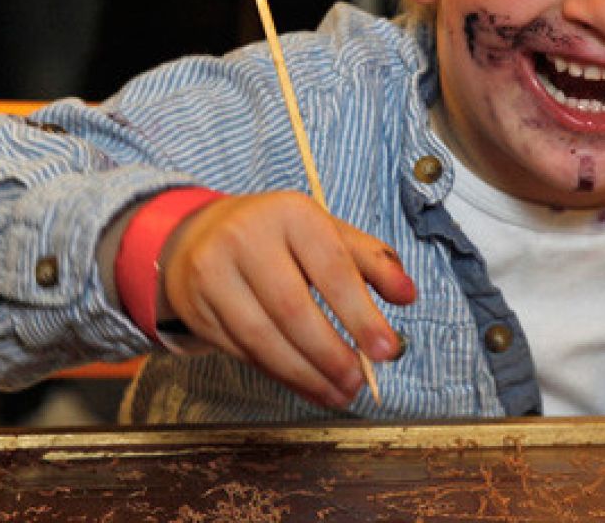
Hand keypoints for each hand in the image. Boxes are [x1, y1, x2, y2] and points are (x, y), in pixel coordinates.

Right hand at [158, 191, 416, 408]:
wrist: (199, 236)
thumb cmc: (278, 236)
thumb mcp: (326, 232)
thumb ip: (371, 261)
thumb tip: (407, 295)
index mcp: (289, 212)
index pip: (332, 269)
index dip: (361, 315)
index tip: (387, 351)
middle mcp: (245, 238)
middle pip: (293, 309)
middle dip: (331, 354)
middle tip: (359, 381)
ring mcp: (214, 273)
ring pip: (263, 338)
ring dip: (306, 375)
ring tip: (338, 392)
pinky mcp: (197, 307)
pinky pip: (243, 351)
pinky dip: (280, 375)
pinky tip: (307, 385)